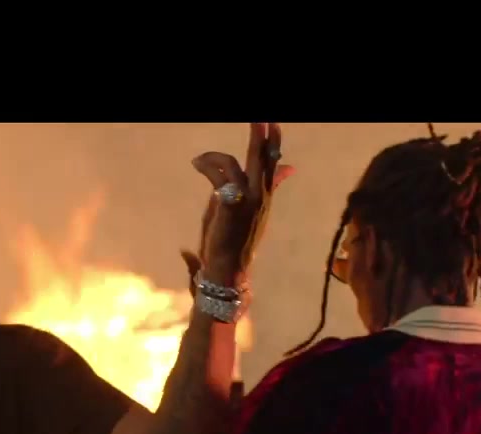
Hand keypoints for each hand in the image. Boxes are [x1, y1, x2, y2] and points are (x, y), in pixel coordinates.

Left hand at [185, 123, 293, 282]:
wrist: (228, 267)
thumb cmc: (234, 241)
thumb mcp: (251, 213)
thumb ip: (263, 191)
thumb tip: (283, 174)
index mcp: (264, 197)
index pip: (273, 165)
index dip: (273, 145)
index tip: (273, 125)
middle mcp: (260, 197)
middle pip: (262, 160)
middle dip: (261, 137)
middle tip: (261, 118)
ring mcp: (247, 201)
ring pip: (235, 164)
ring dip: (215, 156)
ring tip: (200, 159)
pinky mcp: (230, 205)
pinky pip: (219, 175)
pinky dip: (207, 165)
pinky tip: (197, 164)